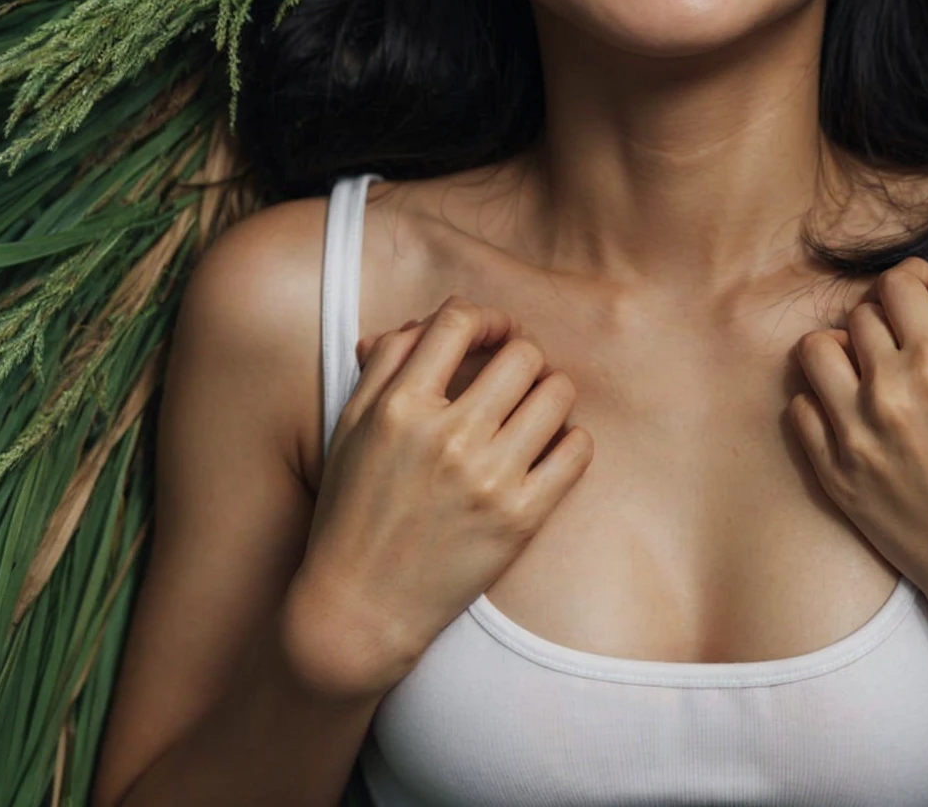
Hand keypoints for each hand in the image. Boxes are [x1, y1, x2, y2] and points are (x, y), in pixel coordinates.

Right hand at [282, 296, 592, 699]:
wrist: (359, 611)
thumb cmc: (353, 512)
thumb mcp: (350, 428)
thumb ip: (386, 365)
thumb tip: (427, 322)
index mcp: (399, 408)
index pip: (458, 320)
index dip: (485, 317)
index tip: (490, 335)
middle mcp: (446, 438)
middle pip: (521, 353)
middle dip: (522, 356)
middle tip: (515, 378)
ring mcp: (487, 479)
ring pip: (557, 393)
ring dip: (550, 393)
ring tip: (533, 411)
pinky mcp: (520, 519)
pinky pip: (577, 450)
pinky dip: (572, 440)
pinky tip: (550, 448)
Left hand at [789, 258, 927, 673]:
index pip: (897, 284)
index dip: (913, 284)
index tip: (922, 301)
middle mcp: (886, 392)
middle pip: (861, 315)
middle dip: (887, 320)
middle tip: (910, 348)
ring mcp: (852, 434)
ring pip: (816, 350)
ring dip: (844, 352)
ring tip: (871, 373)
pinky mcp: (831, 473)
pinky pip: (800, 406)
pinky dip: (822, 401)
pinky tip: (855, 415)